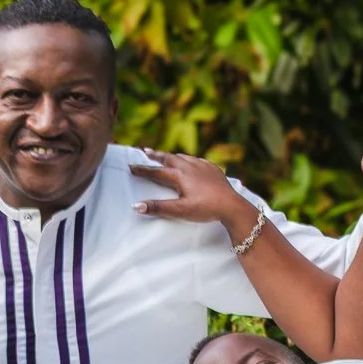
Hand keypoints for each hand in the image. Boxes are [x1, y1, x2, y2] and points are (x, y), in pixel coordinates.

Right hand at [130, 150, 257, 242]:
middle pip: (168, 158)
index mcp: (179, 175)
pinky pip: (198, 161)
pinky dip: (190, 160)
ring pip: (183, 157)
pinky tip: (192, 163)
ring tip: (167, 157)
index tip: (130, 166)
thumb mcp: (180, 211)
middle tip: (145, 152)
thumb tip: (137, 206)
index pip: (156, 171)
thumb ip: (159, 207)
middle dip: (156, 155)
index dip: (142, 169)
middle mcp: (189, 166)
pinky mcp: (213, 169)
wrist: (231, 205)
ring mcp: (202, 166)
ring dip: (172, 156)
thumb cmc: (206, 208)